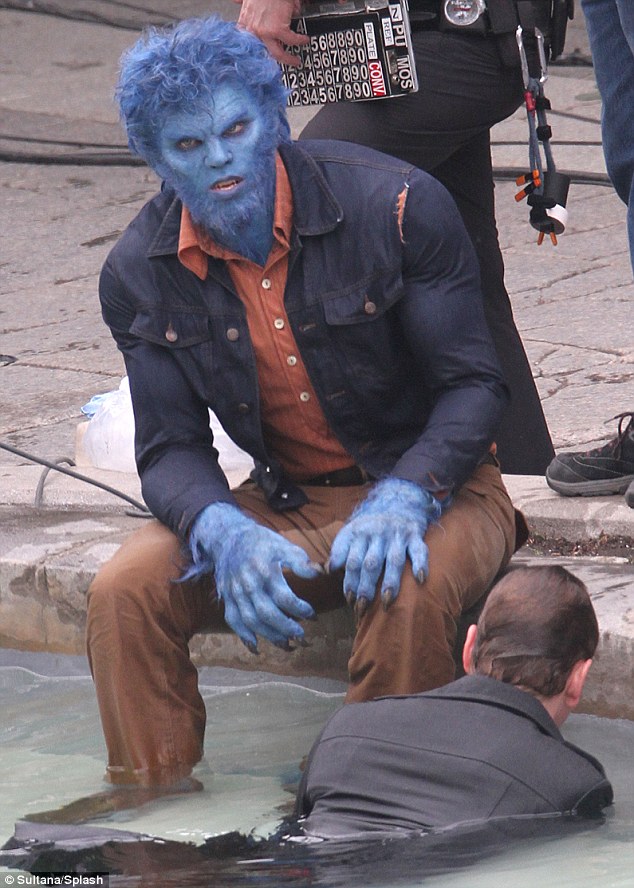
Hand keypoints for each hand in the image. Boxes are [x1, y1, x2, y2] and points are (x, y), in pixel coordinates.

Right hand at [186, 503, 320, 651]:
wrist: (228, 537)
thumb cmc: (261, 542)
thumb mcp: (281, 544)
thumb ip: (299, 560)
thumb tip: (317, 574)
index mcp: (264, 571)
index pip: (284, 597)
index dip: (300, 609)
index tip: (313, 615)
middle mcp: (248, 585)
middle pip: (267, 613)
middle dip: (286, 628)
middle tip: (301, 636)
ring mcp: (235, 593)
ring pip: (251, 621)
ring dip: (269, 636)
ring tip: (286, 645)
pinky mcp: (227, 598)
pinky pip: (233, 621)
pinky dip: (244, 636)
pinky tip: (257, 646)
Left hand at [236, 0, 308, 66]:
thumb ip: (241, 2)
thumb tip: (236, 0)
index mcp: (245, 23)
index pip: (245, 44)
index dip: (252, 54)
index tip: (258, 60)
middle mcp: (254, 30)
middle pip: (263, 54)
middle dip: (272, 63)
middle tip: (279, 67)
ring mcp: (265, 32)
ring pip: (278, 53)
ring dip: (289, 59)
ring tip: (295, 60)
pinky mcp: (278, 29)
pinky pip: (291, 40)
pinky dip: (300, 40)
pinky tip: (304, 39)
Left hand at [329, 478, 441, 617]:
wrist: (397, 500)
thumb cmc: (370, 526)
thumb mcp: (350, 532)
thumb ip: (339, 551)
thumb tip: (327, 570)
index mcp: (358, 534)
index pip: (352, 561)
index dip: (350, 582)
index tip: (350, 599)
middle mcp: (377, 534)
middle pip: (370, 564)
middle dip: (366, 587)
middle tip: (362, 608)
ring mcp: (397, 535)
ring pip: (393, 561)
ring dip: (390, 582)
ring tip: (386, 602)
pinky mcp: (415, 535)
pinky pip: (420, 550)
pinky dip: (420, 564)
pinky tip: (420, 579)